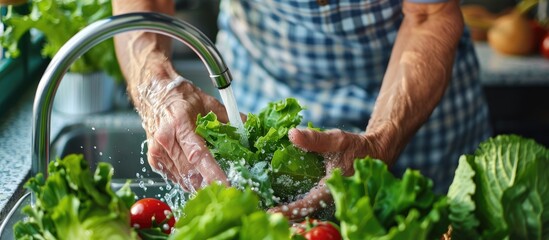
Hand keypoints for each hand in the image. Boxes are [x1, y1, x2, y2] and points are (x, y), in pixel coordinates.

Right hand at [136, 75, 230, 191]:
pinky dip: (188, 179)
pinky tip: (199, 177)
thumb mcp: (207, 101)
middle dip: (210, 184)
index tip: (226, 184)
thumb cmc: (179, 96)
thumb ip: (227, 116)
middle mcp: (166, 140)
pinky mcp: (154, 159)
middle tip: (227, 190)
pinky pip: (175, 177)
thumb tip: (246, 125)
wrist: (153, 92)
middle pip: (190, 171)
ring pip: (182, 178)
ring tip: (216, 185)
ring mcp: (158, 152)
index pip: (198, 154)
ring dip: (200, 184)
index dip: (212, 173)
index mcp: (180, 123)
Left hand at [269, 127, 396, 219]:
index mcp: (333, 189)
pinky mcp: (328, 197)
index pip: (307, 204)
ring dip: (291, 212)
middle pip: (305, 213)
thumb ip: (315, 139)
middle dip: (286, 214)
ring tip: (268, 209)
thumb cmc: (358, 147)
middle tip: (264, 211)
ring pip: (308, 211)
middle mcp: (332, 199)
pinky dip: (298, 205)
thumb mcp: (337, 140)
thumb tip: (292, 134)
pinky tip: (283, 201)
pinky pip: (311, 205)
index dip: (289, 209)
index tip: (272, 212)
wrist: (376, 152)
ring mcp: (331, 200)